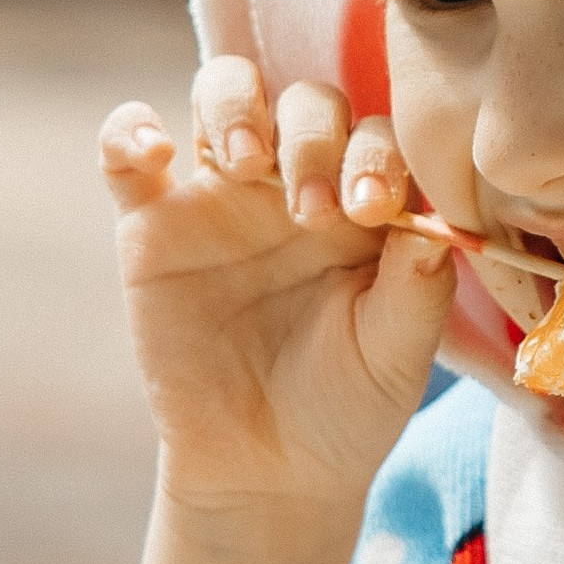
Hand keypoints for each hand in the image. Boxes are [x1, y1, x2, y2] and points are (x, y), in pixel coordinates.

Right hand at [99, 59, 458, 523]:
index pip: (376, 138)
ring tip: (243, 164)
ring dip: (235, 108)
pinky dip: (128, 130)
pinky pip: (126, 154)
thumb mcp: (396, 353)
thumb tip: (437, 228)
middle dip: (312, 140)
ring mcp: (223, 195)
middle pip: (306, 103)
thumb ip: (417, 288)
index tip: (372, 208)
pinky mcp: (153, 225)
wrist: (267, 468)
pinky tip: (154, 150)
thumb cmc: (348, 402)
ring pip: (224, 95)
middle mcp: (297, 180)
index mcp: (365, 200)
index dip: (376, 155)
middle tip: (312, 211)